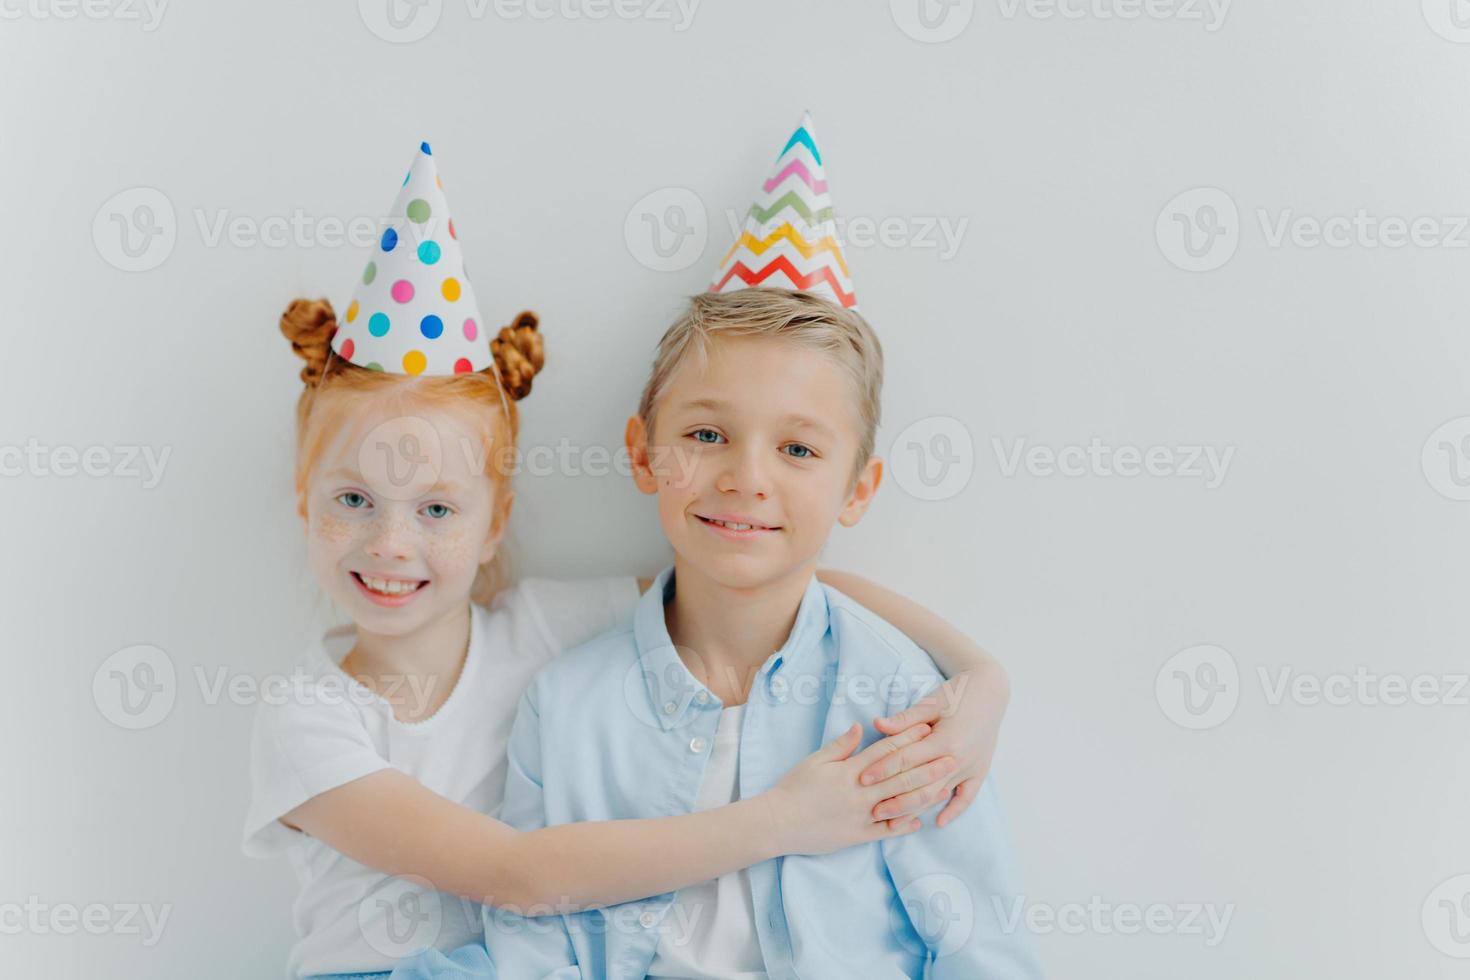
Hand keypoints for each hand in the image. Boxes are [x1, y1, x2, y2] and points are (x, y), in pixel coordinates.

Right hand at [763, 722, 958, 854]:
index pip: (885, 752)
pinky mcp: (857, 836)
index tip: (926, 729)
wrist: (778, 822)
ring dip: (924, 796)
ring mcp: (860, 817)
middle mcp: (860, 793)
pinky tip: (920, 821)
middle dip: (928, 767)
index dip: (907, 739)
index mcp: (850, 771)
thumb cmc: (793, 788)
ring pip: (899, 805)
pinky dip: (903, 826)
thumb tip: (862, 727)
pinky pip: (885, 832)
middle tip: (951, 758)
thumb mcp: (816, 760)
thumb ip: (842, 745)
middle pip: (900, 778)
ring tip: (945, 788)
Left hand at [863, 665, 1010, 827]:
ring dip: (917, 811)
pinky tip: (939, 823)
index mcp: (944, 739)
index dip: (884, 769)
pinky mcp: (980, 771)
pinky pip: (967, 797)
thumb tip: (877, 724)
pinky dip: (954, 811)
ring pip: (939, 795)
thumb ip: (905, 718)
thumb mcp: (931, 703)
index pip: (907, 759)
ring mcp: (971, 767)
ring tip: (894, 824)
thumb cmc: (956, 693)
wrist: (990, 691)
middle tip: (872, 810)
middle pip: (922, 785)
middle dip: (896, 800)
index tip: (863, 778)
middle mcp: (958, 758)